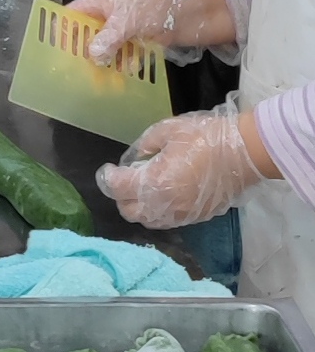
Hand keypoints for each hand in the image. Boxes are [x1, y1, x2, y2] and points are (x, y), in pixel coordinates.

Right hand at [68, 0, 234, 65]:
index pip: (70, 15)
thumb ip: (107, 39)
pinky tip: (122, 78)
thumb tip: (91, 58)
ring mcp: (125, 30)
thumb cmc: (155, 6)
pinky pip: (125, 57)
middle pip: (86, 35)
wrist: (196, 8)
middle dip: (82, 53)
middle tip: (75, 73)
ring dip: (103, 64)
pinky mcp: (140, 42)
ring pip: (106, 49)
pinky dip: (123, 66)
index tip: (55, 53)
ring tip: (98, 82)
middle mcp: (108, 17)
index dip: (62, 32)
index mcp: (98, 3)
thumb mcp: (126, 20)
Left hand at [96, 105, 273, 229]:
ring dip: (139, 206)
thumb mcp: (168, 131)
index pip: (117, 188)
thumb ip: (144, 146)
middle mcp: (164, 204)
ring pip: (147, 219)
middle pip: (128, 210)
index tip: (108, 170)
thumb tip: (135, 158)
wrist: (246, 153)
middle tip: (126, 179)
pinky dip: (158, 210)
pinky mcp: (196, 217)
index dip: (107, 178)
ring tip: (144, 187)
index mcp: (154, 182)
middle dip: (121, 195)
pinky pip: (167, 220)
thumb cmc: (206, 137)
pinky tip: (164, 194)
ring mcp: (181, 214)